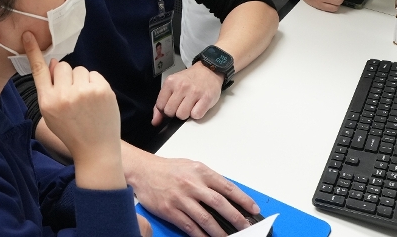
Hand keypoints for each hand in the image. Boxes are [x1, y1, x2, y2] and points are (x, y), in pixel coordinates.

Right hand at [23, 32, 123, 190]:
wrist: (96, 149)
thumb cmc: (71, 131)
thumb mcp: (50, 114)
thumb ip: (49, 88)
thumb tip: (52, 62)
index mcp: (48, 101)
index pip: (38, 71)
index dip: (33, 52)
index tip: (29, 35)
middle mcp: (64, 95)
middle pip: (61, 66)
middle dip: (66, 76)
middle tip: (72, 95)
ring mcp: (84, 92)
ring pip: (79, 69)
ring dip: (81, 80)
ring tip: (84, 100)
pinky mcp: (102, 90)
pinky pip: (94, 74)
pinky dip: (94, 84)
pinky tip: (95, 100)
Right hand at [127, 150, 258, 236]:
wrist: (142, 170)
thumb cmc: (168, 169)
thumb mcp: (191, 166)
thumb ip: (208, 180)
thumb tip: (228, 196)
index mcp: (200, 171)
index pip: (227, 187)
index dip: (243, 199)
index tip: (253, 209)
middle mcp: (192, 184)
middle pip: (219, 204)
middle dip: (236, 218)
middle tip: (246, 227)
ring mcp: (180, 198)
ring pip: (206, 219)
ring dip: (220, 231)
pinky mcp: (170, 211)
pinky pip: (189, 227)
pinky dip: (201, 235)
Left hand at [152, 63, 222, 125]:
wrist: (208, 70)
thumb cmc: (190, 79)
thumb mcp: (172, 85)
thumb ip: (162, 102)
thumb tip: (155, 121)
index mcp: (170, 82)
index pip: (160, 105)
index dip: (164, 110)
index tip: (170, 106)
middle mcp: (181, 86)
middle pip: (170, 112)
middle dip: (175, 112)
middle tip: (181, 105)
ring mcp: (194, 92)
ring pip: (182, 115)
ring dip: (186, 114)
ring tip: (190, 105)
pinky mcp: (206, 98)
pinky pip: (196, 115)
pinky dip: (196, 114)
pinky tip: (198, 106)